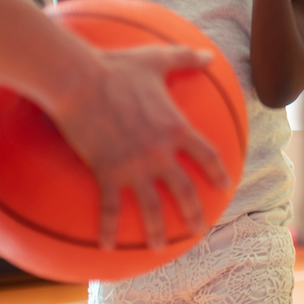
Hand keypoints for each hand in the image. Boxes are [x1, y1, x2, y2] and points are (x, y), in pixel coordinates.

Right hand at [52, 46, 230, 249]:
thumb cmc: (118, 67)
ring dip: (158, 230)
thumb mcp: (157, 59)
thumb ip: (185, 58)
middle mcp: (159, 152)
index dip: (218, 173)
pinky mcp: (106, 172)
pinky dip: (109, 229)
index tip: (225, 186)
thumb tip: (208, 55)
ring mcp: (133, 166)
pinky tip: (108, 247)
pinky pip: (110, 208)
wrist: (79, 81)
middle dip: (194, 212)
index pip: (207, 156)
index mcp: (176, 128)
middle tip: (200, 229)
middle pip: (184, 189)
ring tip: (162, 248)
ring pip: (151, 206)